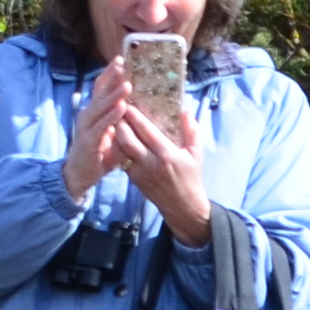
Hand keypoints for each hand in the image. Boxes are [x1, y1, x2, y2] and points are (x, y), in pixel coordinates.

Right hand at [59, 64, 126, 209]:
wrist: (79, 175)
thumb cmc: (99, 154)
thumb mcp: (113, 135)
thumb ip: (123, 123)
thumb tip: (143, 111)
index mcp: (95, 112)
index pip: (101, 87)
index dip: (110, 73)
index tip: (122, 58)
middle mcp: (88, 115)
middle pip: (100, 91)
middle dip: (112, 77)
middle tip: (124, 63)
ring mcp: (86, 127)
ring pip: (101, 106)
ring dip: (115, 95)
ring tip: (128, 84)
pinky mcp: (88, 141)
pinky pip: (101, 126)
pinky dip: (111, 116)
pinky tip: (122, 108)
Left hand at [109, 88, 213, 243]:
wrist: (182, 206)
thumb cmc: (191, 177)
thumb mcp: (196, 154)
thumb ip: (192, 131)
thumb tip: (185, 111)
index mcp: (166, 154)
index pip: (146, 131)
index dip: (135, 116)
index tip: (128, 102)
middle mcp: (150, 163)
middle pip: (127, 139)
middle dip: (119, 122)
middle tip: (115, 108)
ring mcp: (139, 172)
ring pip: (121, 149)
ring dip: (116, 134)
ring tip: (113, 120)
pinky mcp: (133, 179)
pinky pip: (122, 159)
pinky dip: (118, 147)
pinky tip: (117, 137)